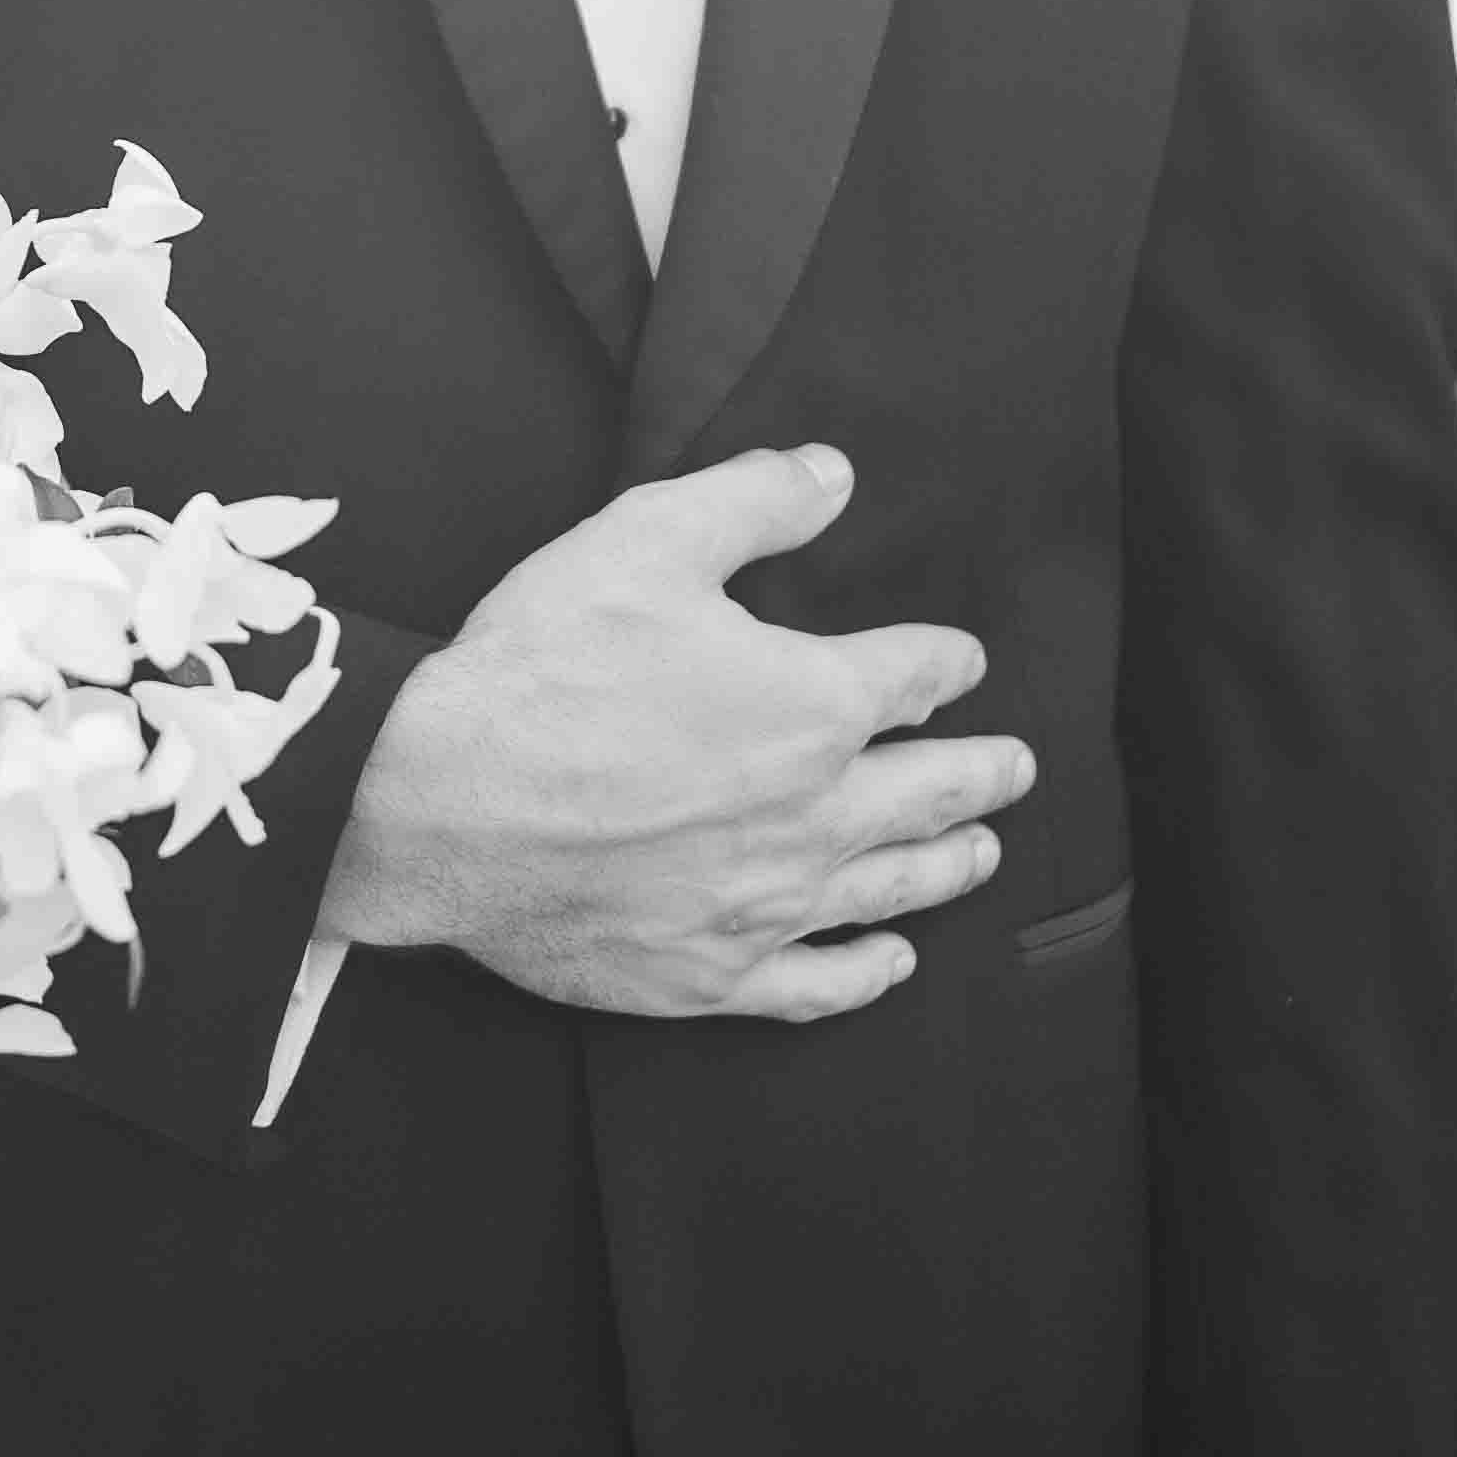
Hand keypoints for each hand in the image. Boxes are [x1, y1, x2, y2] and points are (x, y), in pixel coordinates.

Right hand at [322, 443, 1018, 1023]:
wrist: (439, 806)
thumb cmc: (542, 669)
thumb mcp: (645, 541)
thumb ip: (753, 501)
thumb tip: (834, 473)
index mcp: (815, 704)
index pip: (913, 675)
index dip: (947, 662)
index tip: (961, 662)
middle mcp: (816, 813)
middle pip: (931, 791)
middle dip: (982, 773)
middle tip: (1016, 768)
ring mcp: (767, 903)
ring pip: (892, 887)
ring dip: (949, 864)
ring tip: (982, 853)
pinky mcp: (709, 973)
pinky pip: (817, 983)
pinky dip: (867, 972)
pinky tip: (893, 962)